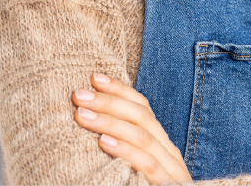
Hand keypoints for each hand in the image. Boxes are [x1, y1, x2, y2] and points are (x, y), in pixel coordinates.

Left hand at [72, 73, 191, 184]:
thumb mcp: (134, 173)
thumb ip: (123, 151)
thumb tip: (91, 127)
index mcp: (161, 146)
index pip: (142, 108)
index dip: (120, 89)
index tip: (94, 77)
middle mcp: (169, 154)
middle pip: (142, 116)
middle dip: (109, 100)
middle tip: (79, 93)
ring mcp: (171, 171)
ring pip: (142, 136)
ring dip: (110, 121)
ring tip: (82, 114)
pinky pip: (146, 165)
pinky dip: (125, 150)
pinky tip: (104, 142)